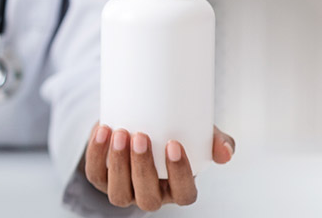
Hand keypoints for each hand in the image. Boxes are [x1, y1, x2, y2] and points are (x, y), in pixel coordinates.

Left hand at [83, 124, 234, 211]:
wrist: (138, 125)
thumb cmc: (173, 134)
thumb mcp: (198, 134)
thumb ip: (216, 141)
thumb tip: (226, 151)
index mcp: (178, 190)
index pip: (184, 194)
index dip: (179, 174)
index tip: (173, 144)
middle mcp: (151, 196)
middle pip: (148, 196)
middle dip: (143, 168)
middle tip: (141, 136)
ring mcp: (124, 192)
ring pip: (119, 192)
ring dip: (118, 164)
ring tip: (120, 133)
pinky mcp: (101, 180)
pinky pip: (95, 174)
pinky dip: (96, 153)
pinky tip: (102, 131)